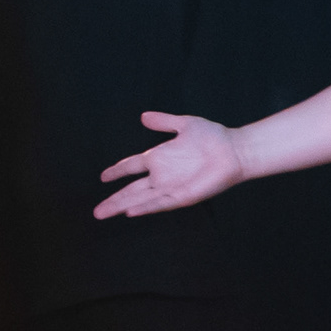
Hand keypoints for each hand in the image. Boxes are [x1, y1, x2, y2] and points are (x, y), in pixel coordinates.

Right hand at [93, 112, 245, 218]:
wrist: (235, 149)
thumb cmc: (213, 137)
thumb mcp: (185, 124)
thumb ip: (164, 121)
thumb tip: (144, 117)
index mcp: (159, 158)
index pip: (132, 166)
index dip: (117, 171)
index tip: (103, 176)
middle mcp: (162, 175)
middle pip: (132, 190)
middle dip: (114, 200)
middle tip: (96, 211)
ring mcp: (171, 186)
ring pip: (140, 199)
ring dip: (122, 206)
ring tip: (102, 214)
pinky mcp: (183, 196)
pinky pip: (160, 203)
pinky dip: (146, 207)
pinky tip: (131, 212)